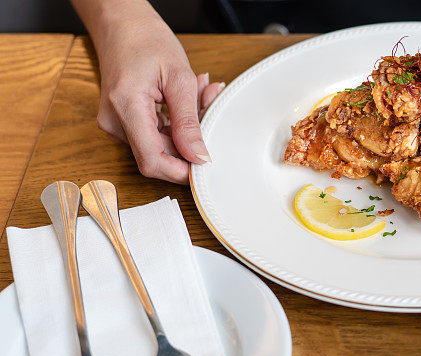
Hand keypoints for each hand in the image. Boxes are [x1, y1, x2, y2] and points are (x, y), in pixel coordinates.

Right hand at [89, 2, 223, 182]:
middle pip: (160, 154)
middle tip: (210, 106)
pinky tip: (188, 100)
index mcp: (125, 107)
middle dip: (191, 141)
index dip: (181, 171)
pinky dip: (177, 123)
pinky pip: (156, 135)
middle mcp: (114, 122)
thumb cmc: (146, 40)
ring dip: (187, 128)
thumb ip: (188, 121)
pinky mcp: (123, 123)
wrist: (121, 24)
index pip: (153, 161)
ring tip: (200, 94)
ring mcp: (116, 125)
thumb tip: (199, 157)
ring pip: (162, 145)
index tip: (205, 166)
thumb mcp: (179, 77)